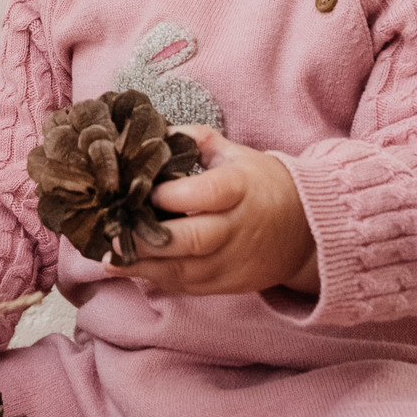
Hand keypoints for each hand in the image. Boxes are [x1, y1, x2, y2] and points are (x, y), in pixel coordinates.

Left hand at [107, 125, 319, 296]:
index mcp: (240, 188)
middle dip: (148, 240)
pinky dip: (158, 278)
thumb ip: (196, 140)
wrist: (306, 230)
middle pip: (192, 239)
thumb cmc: (261, 184)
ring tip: (110, 256)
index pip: (207, 193)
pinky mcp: (228, 283)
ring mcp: (233, 260)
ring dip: (144, 265)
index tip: (142, 192)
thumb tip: (156, 131)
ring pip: (186, 270)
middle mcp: (237, 227)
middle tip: (112, 234)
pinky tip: (132, 267)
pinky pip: (189, 285)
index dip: (173, 196)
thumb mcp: (235, 153)